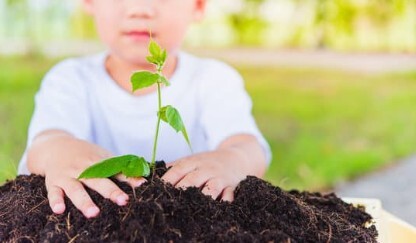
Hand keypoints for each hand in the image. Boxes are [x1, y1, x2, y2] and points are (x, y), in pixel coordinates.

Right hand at [27, 131, 144, 217]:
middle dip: (110, 191)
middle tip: (123, 200)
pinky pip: (53, 193)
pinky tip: (59, 210)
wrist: (55, 146)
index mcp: (97, 162)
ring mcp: (67, 176)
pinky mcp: (53, 182)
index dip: (128, 178)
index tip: (140, 185)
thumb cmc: (85, 155)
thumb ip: (121, 170)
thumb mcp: (103, 158)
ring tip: (93, 213)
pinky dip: (55, 201)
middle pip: (98, 180)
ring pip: (76, 189)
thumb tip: (143, 181)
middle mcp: (83, 169)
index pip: (115, 171)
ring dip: (84, 201)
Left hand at [161, 135, 266, 200]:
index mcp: (193, 162)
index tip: (155, 191)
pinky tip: (216, 210)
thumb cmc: (208, 162)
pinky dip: (224, 203)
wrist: (236, 158)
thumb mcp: (192, 160)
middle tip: (169, 204)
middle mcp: (206, 169)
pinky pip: (228, 196)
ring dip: (201, 198)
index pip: (177, 170)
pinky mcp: (232, 187)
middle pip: (191, 180)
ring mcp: (219, 178)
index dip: (167, 180)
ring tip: (191, 209)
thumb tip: (147, 176)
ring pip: (210, 189)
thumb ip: (173, 167)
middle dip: (180, 191)